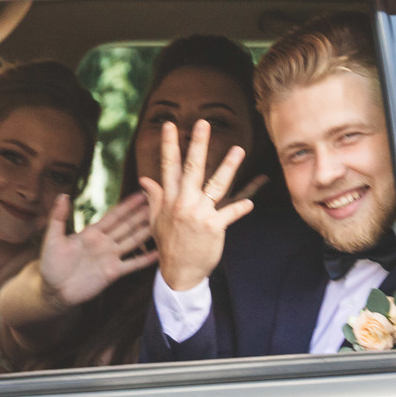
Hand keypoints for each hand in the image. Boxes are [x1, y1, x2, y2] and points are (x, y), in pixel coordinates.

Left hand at [36, 191, 156, 308]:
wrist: (53, 290)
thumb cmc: (50, 264)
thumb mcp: (53, 238)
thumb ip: (58, 217)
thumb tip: (63, 195)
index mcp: (92, 232)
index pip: (114, 216)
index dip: (127, 205)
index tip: (141, 193)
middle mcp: (105, 242)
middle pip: (128, 226)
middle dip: (143, 214)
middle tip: (160, 203)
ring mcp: (110, 257)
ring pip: (133, 241)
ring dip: (147, 232)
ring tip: (163, 223)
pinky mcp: (113, 273)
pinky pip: (132, 264)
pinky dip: (146, 259)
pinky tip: (159, 253)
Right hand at [137, 119, 254, 293]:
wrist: (178, 272)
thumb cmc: (169, 245)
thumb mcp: (156, 221)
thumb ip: (154, 197)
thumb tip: (145, 179)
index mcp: (169, 200)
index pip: (168, 167)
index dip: (169, 145)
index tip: (169, 125)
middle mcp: (183, 203)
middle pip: (192, 168)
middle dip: (198, 145)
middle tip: (203, 124)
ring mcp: (199, 214)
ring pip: (215, 185)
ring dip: (228, 166)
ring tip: (238, 149)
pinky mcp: (213, 227)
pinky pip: (230, 213)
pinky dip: (241, 207)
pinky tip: (251, 202)